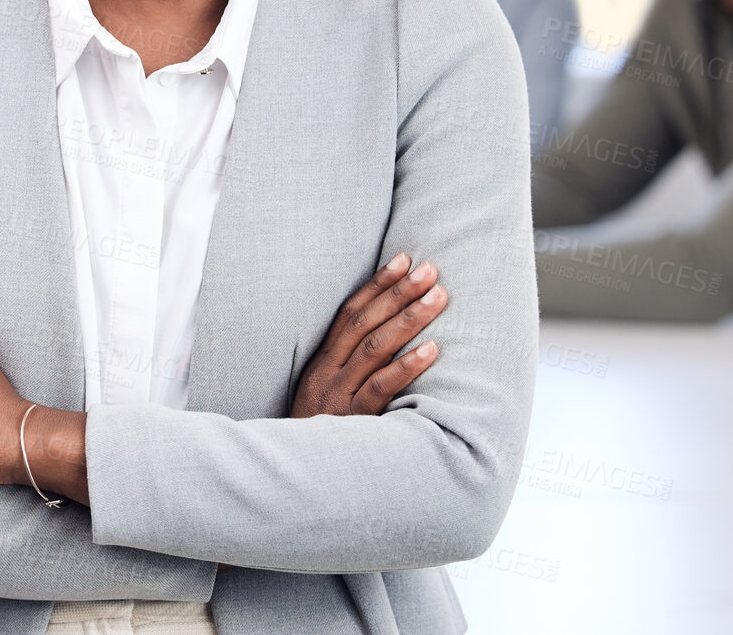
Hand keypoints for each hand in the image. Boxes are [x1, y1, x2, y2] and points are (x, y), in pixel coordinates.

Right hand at [289, 253, 447, 418]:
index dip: (377, 284)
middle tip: (431, 271)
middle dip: (399, 292)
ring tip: (438, 298)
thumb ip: (349, 367)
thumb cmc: (320, 432)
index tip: (402, 259)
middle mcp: (328, 371)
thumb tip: (387, 335)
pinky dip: (407, 367)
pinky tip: (433, 350)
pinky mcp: (353, 419)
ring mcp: (339, 394)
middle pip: (364, 322)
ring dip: (409, 319)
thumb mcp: (326, 393)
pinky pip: (381, 388)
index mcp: (322, 361)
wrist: (294, 473)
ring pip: (375, 348)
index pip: (350, 311)